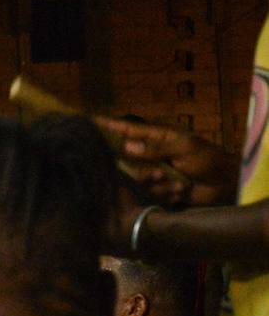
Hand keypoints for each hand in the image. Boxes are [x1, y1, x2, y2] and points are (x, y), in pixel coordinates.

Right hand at [95, 115, 238, 206]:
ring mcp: (156, 174)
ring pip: (141, 182)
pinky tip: (184, 190)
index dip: (110, 126)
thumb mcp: (184, 147)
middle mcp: (152, 156)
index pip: (129, 130)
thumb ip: (155, 148)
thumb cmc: (208, 159)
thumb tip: (127, 146)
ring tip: (181, 182)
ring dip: (162, 184)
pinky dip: (170, 193)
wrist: (224, 182)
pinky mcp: (160, 191)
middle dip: (146, 173)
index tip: (91, 121)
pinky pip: (153, 194)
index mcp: (158, 139)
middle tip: (162, 174)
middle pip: (130, 163)